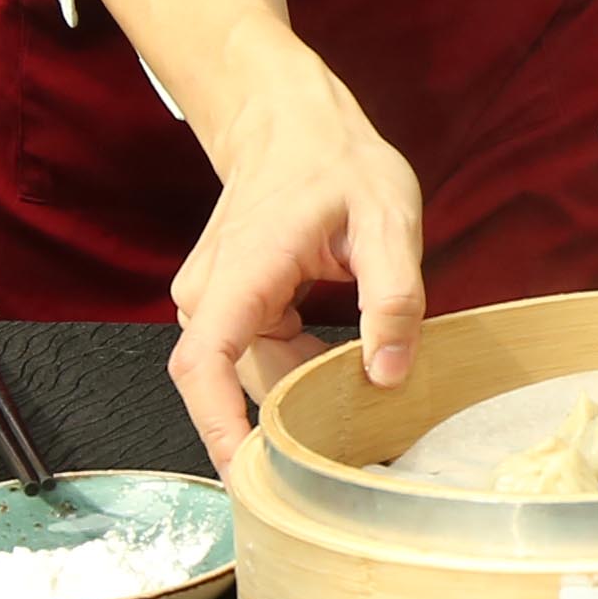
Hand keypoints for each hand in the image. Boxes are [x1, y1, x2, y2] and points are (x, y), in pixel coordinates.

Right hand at [170, 68, 422, 460]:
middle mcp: (209, 292)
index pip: (203, 367)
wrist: (290, 122)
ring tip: (358, 377)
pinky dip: (298, 368)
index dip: (219, 429)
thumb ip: (394, 299)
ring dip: (301, 388)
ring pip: (251, 373)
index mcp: (242, 272)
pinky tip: (338, 355)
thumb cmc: (336, 161)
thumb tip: (390, 374)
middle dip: (292, 416)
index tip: (250, 476)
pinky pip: (256, 358)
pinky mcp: (226, 306)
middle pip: (239, 383)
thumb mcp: (388, 219)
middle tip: (359, 428)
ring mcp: (212, 299)